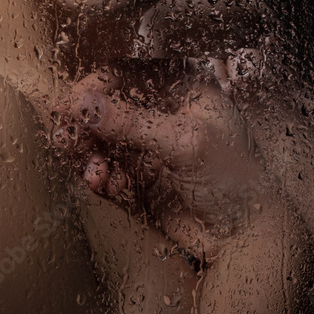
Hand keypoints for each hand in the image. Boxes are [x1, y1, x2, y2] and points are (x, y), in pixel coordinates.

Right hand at [54, 60, 276, 261]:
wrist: (246, 240)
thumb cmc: (236, 181)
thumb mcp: (185, 145)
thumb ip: (133, 124)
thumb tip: (84, 104)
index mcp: (180, 88)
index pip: (124, 74)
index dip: (93, 87)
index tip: (71, 107)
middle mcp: (160, 112)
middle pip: (104, 106)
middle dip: (84, 125)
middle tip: (67, 142)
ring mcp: (148, 145)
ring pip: (99, 139)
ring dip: (89, 154)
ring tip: (93, 173)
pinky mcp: (138, 177)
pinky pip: (105, 168)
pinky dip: (100, 176)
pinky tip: (105, 185)